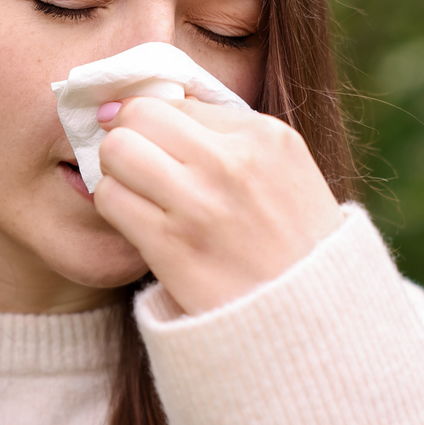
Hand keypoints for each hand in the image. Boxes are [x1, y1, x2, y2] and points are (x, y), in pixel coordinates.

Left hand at [93, 97, 343, 314]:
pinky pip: (110, 198)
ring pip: (116, 150)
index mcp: (264, 137)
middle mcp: (232, 163)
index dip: (156, 122)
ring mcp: (200, 204)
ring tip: (138, 191)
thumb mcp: (282, 170)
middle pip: (137, 115)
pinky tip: (137, 221)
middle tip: (137, 162)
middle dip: (127, 135)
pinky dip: (114, 206)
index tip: (156, 143)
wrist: (313, 323)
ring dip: (117, 170)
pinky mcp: (170, 245)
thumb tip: (151, 102)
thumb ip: (226, 133)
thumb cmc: (292, 243)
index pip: (176, 101)